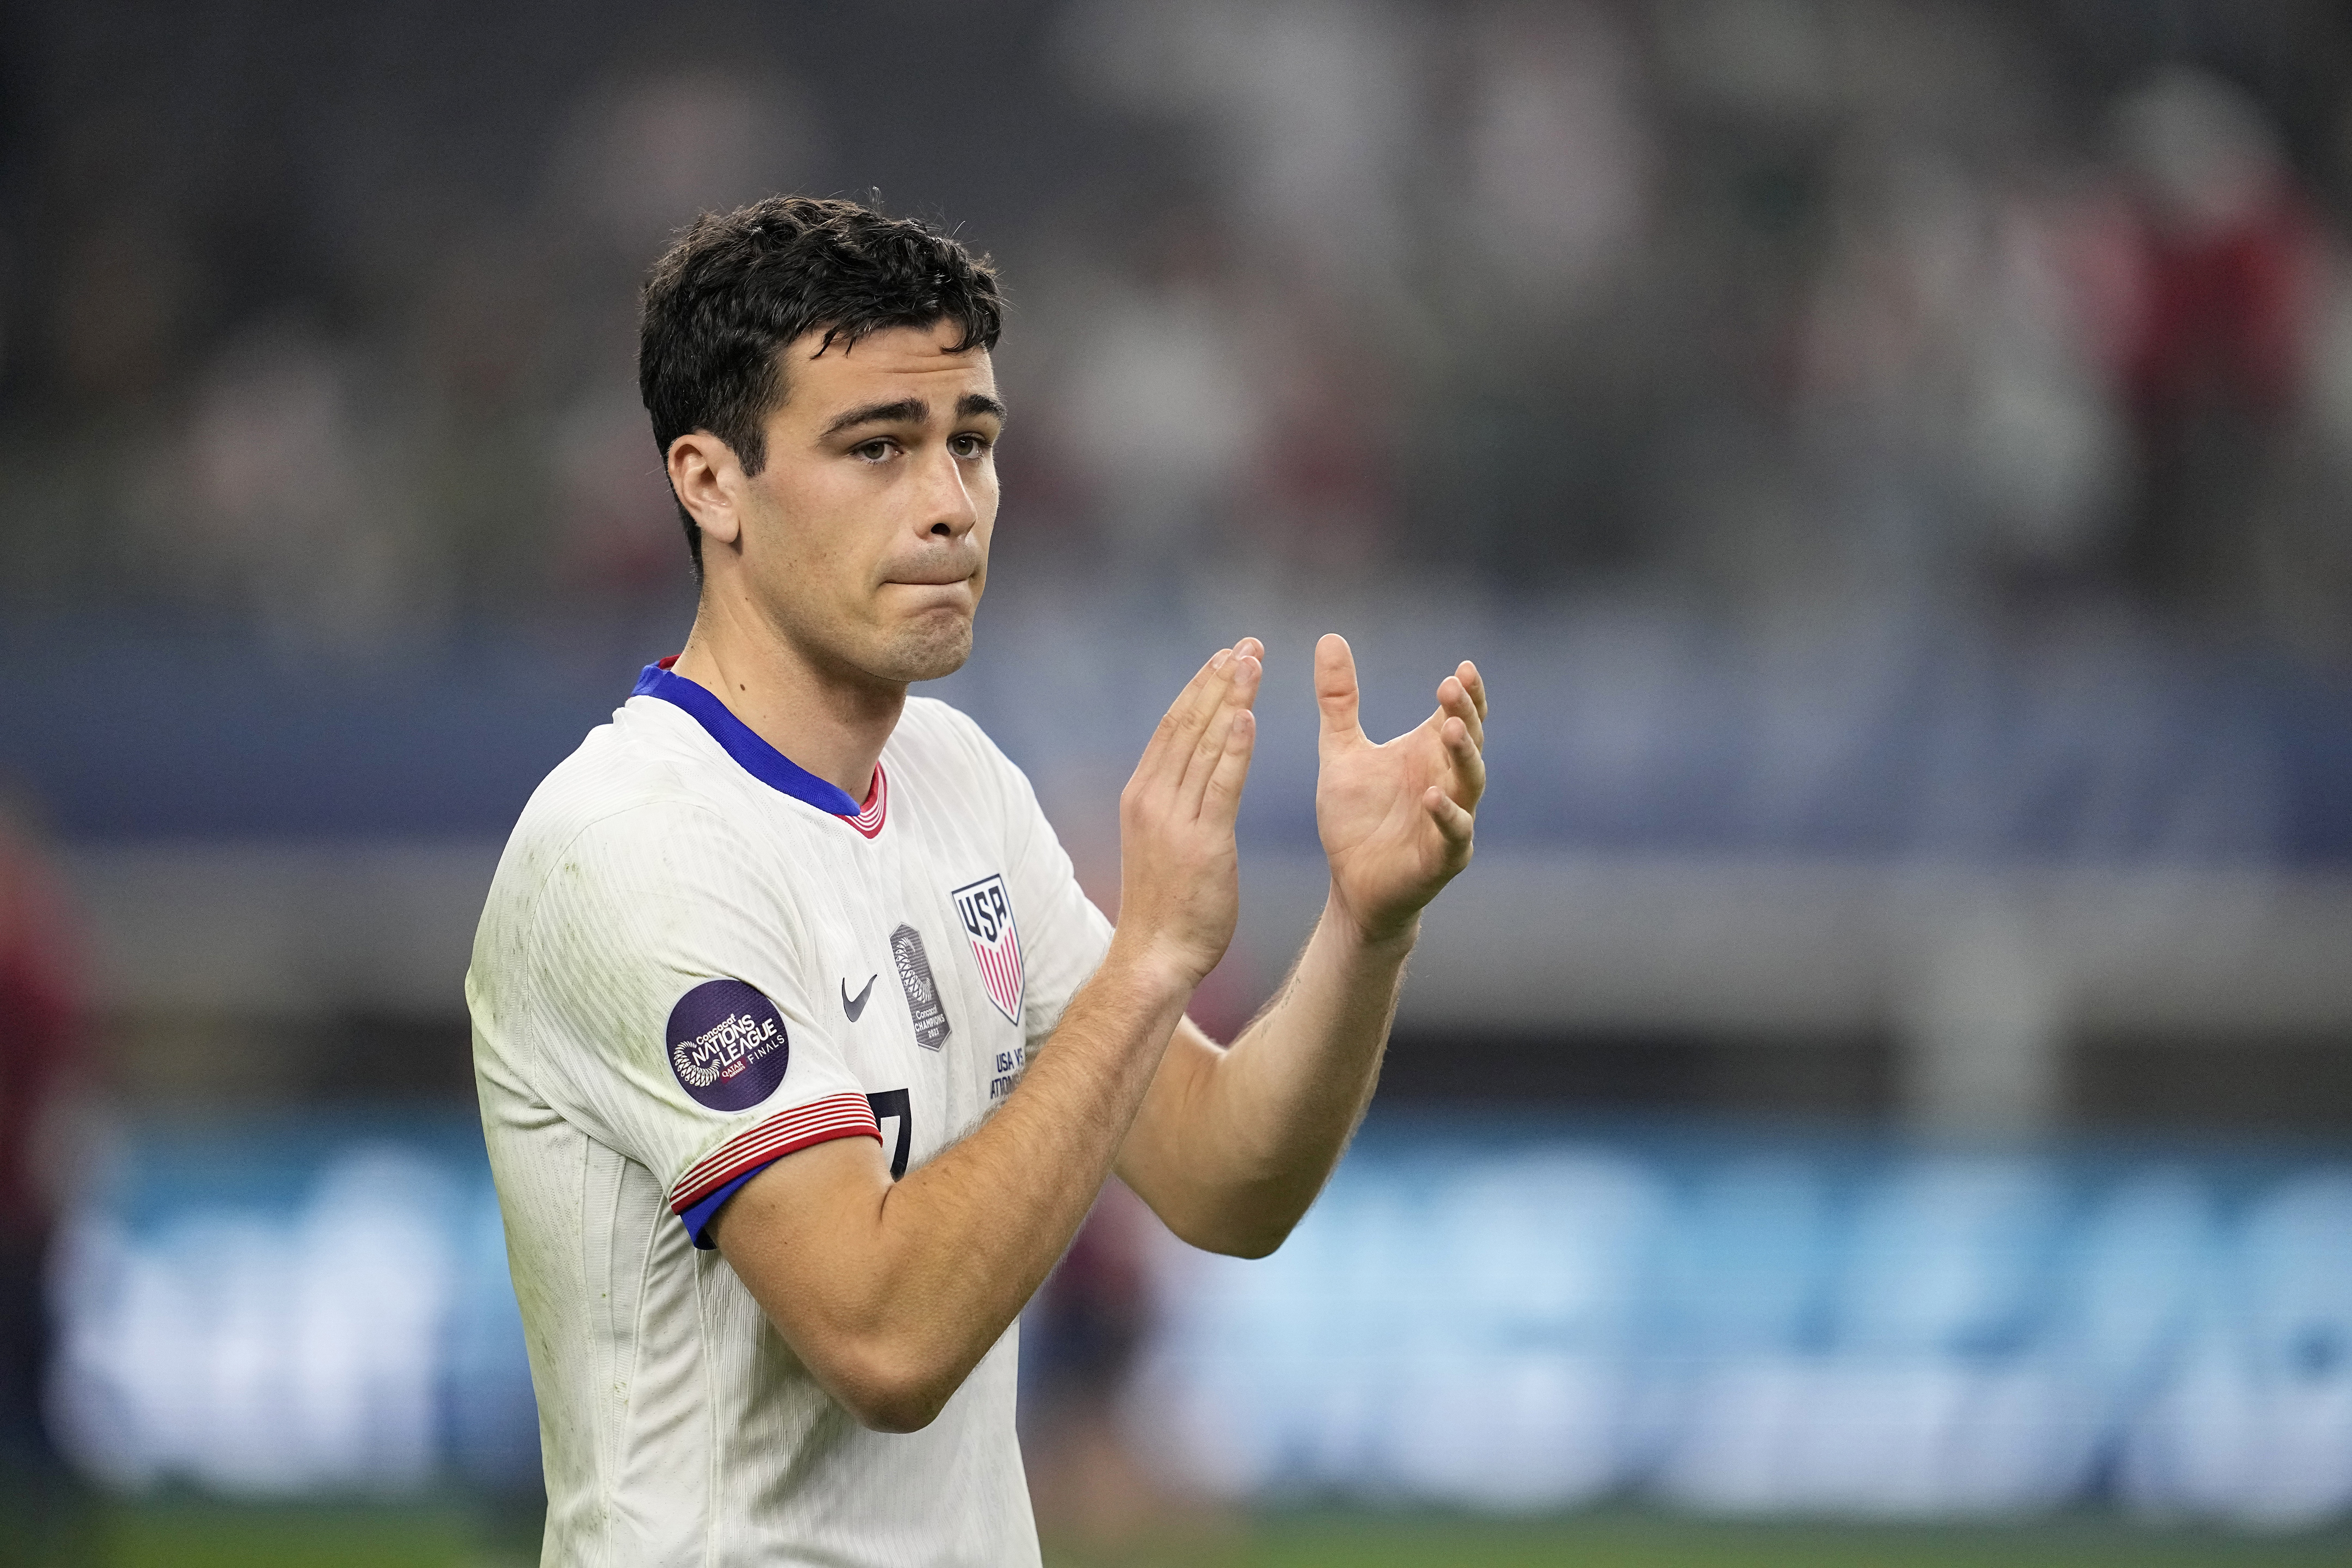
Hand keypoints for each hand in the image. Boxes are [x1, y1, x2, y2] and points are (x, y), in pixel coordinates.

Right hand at [1112, 638, 1261, 988]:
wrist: (1155, 955)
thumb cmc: (1164, 904)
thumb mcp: (1161, 841)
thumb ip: (1175, 803)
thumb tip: (1190, 773)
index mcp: (1141, 794)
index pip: (1171, 727)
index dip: (1198, 688)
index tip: (1223, 656)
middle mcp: (1152, 798)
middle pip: (1187, 724)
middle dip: (1218, 680)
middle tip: (1246, 645)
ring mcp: (1174, 819)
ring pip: (1205, 745)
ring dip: (1231, 699)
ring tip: (1254, 662)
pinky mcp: (1203, 842)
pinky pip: (1221, 785)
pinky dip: (1234, 748)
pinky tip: (1249, 715)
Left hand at [1313, 633, 1485, 944]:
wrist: (1353, 883)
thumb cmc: (1356, 818)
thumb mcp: (1341, 751)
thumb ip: (1339, 700)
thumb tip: (1330, 638)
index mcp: (1428, 753)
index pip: (1458, 715)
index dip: (1466, 693)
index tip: (1462, 667)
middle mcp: (1447, 780)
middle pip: (1470, 740)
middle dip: (1466, 713)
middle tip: (1453, 687)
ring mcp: (1451, 818)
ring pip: (1470, 781)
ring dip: (1465, 755)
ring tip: (1453, 729)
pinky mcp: (1444, 856)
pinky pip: (1454, 832)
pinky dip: (1446, 814)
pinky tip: (1431, 796)